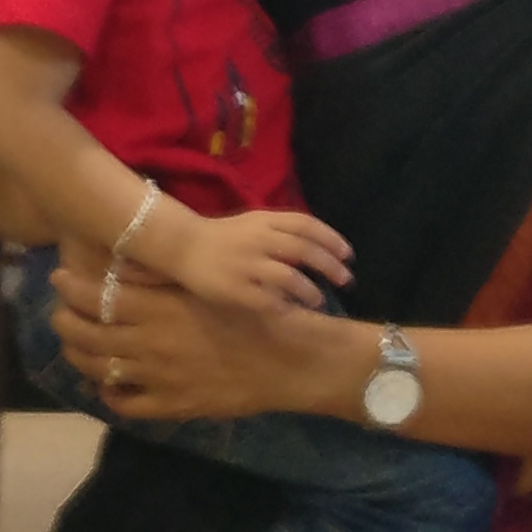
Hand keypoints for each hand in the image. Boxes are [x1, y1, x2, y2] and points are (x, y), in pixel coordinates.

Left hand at [44, 246, 326, 425]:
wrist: (290, 361)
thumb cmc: (255, 313)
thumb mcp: (208, 286)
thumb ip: (163, 279)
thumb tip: (122, 266)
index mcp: (160, 308)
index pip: (96, 297)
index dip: (70, 289)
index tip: (59, 281)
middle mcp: (151, 342)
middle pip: (87, 335)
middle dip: (65, 323)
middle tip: (60, 315)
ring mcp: (159, 378)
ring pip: (99, 370)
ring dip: (80, 358)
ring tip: (76, 347)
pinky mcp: (172, 405)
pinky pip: (126, 405)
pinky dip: (109, 395)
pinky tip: (108, 385)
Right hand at [160, 205, 354, 319]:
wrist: (183, 245)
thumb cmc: (223, 236)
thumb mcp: (254, 223)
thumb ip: (282, 231)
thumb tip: (316, 245)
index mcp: (265, 221)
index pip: (307, 225)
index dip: (331, 239)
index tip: (348, 254)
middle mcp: (259, 240)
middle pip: (304, 251)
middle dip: (330, 266)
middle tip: (346, 279)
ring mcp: (247, 265)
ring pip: (289, 278)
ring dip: (310, 290)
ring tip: (319, 299)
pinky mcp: (236, 289)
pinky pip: (267, 300)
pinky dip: (284, 306)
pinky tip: (291, 310)